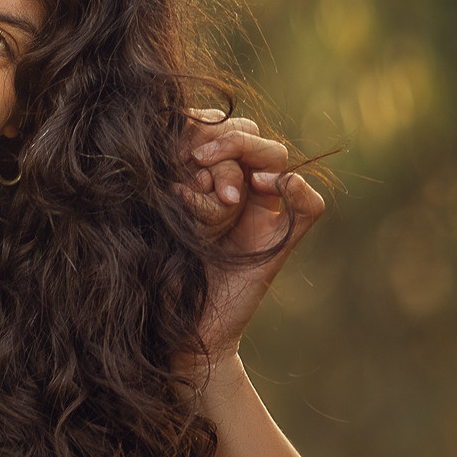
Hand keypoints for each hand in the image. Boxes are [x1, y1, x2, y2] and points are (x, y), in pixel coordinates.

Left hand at [173, 113, 326, 376]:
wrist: (170, 330)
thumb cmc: (149, 270)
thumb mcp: (147, 214)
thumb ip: (159, 178)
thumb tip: (155, 136)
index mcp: (203, 176)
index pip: (218, 126)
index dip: (202, 125)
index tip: (174, 144)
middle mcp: (235, 189)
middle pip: (251, 134)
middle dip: (226, 139)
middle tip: (197, 160)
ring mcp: (260, 215)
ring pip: (276, 160)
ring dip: (248, 158)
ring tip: (220, 185)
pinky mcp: (278, 244)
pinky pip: (309, 208)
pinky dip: (298, 190)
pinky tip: (269, 186)